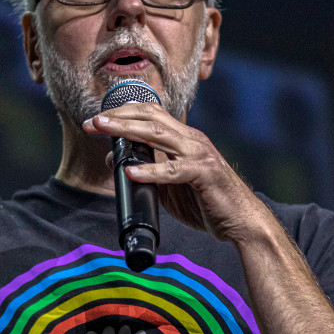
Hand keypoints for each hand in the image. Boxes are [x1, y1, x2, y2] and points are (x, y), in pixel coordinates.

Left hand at [83, 103, 272, 244]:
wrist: (240, 221)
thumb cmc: (205, 201)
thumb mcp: (168, 185)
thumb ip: (144, 169)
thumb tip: (113, 159)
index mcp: (183, 139)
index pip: (150, 113)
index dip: (122, 112)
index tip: (96, 120)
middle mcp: (191, 140)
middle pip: (151, 117)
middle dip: (119, 116)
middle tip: (92, 122)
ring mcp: (199, 154)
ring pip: (159, 134)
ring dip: (128, 130)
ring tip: (104, 130)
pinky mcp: (205, 173)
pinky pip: (174, 170)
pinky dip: (150, 171)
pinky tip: (131, 172)